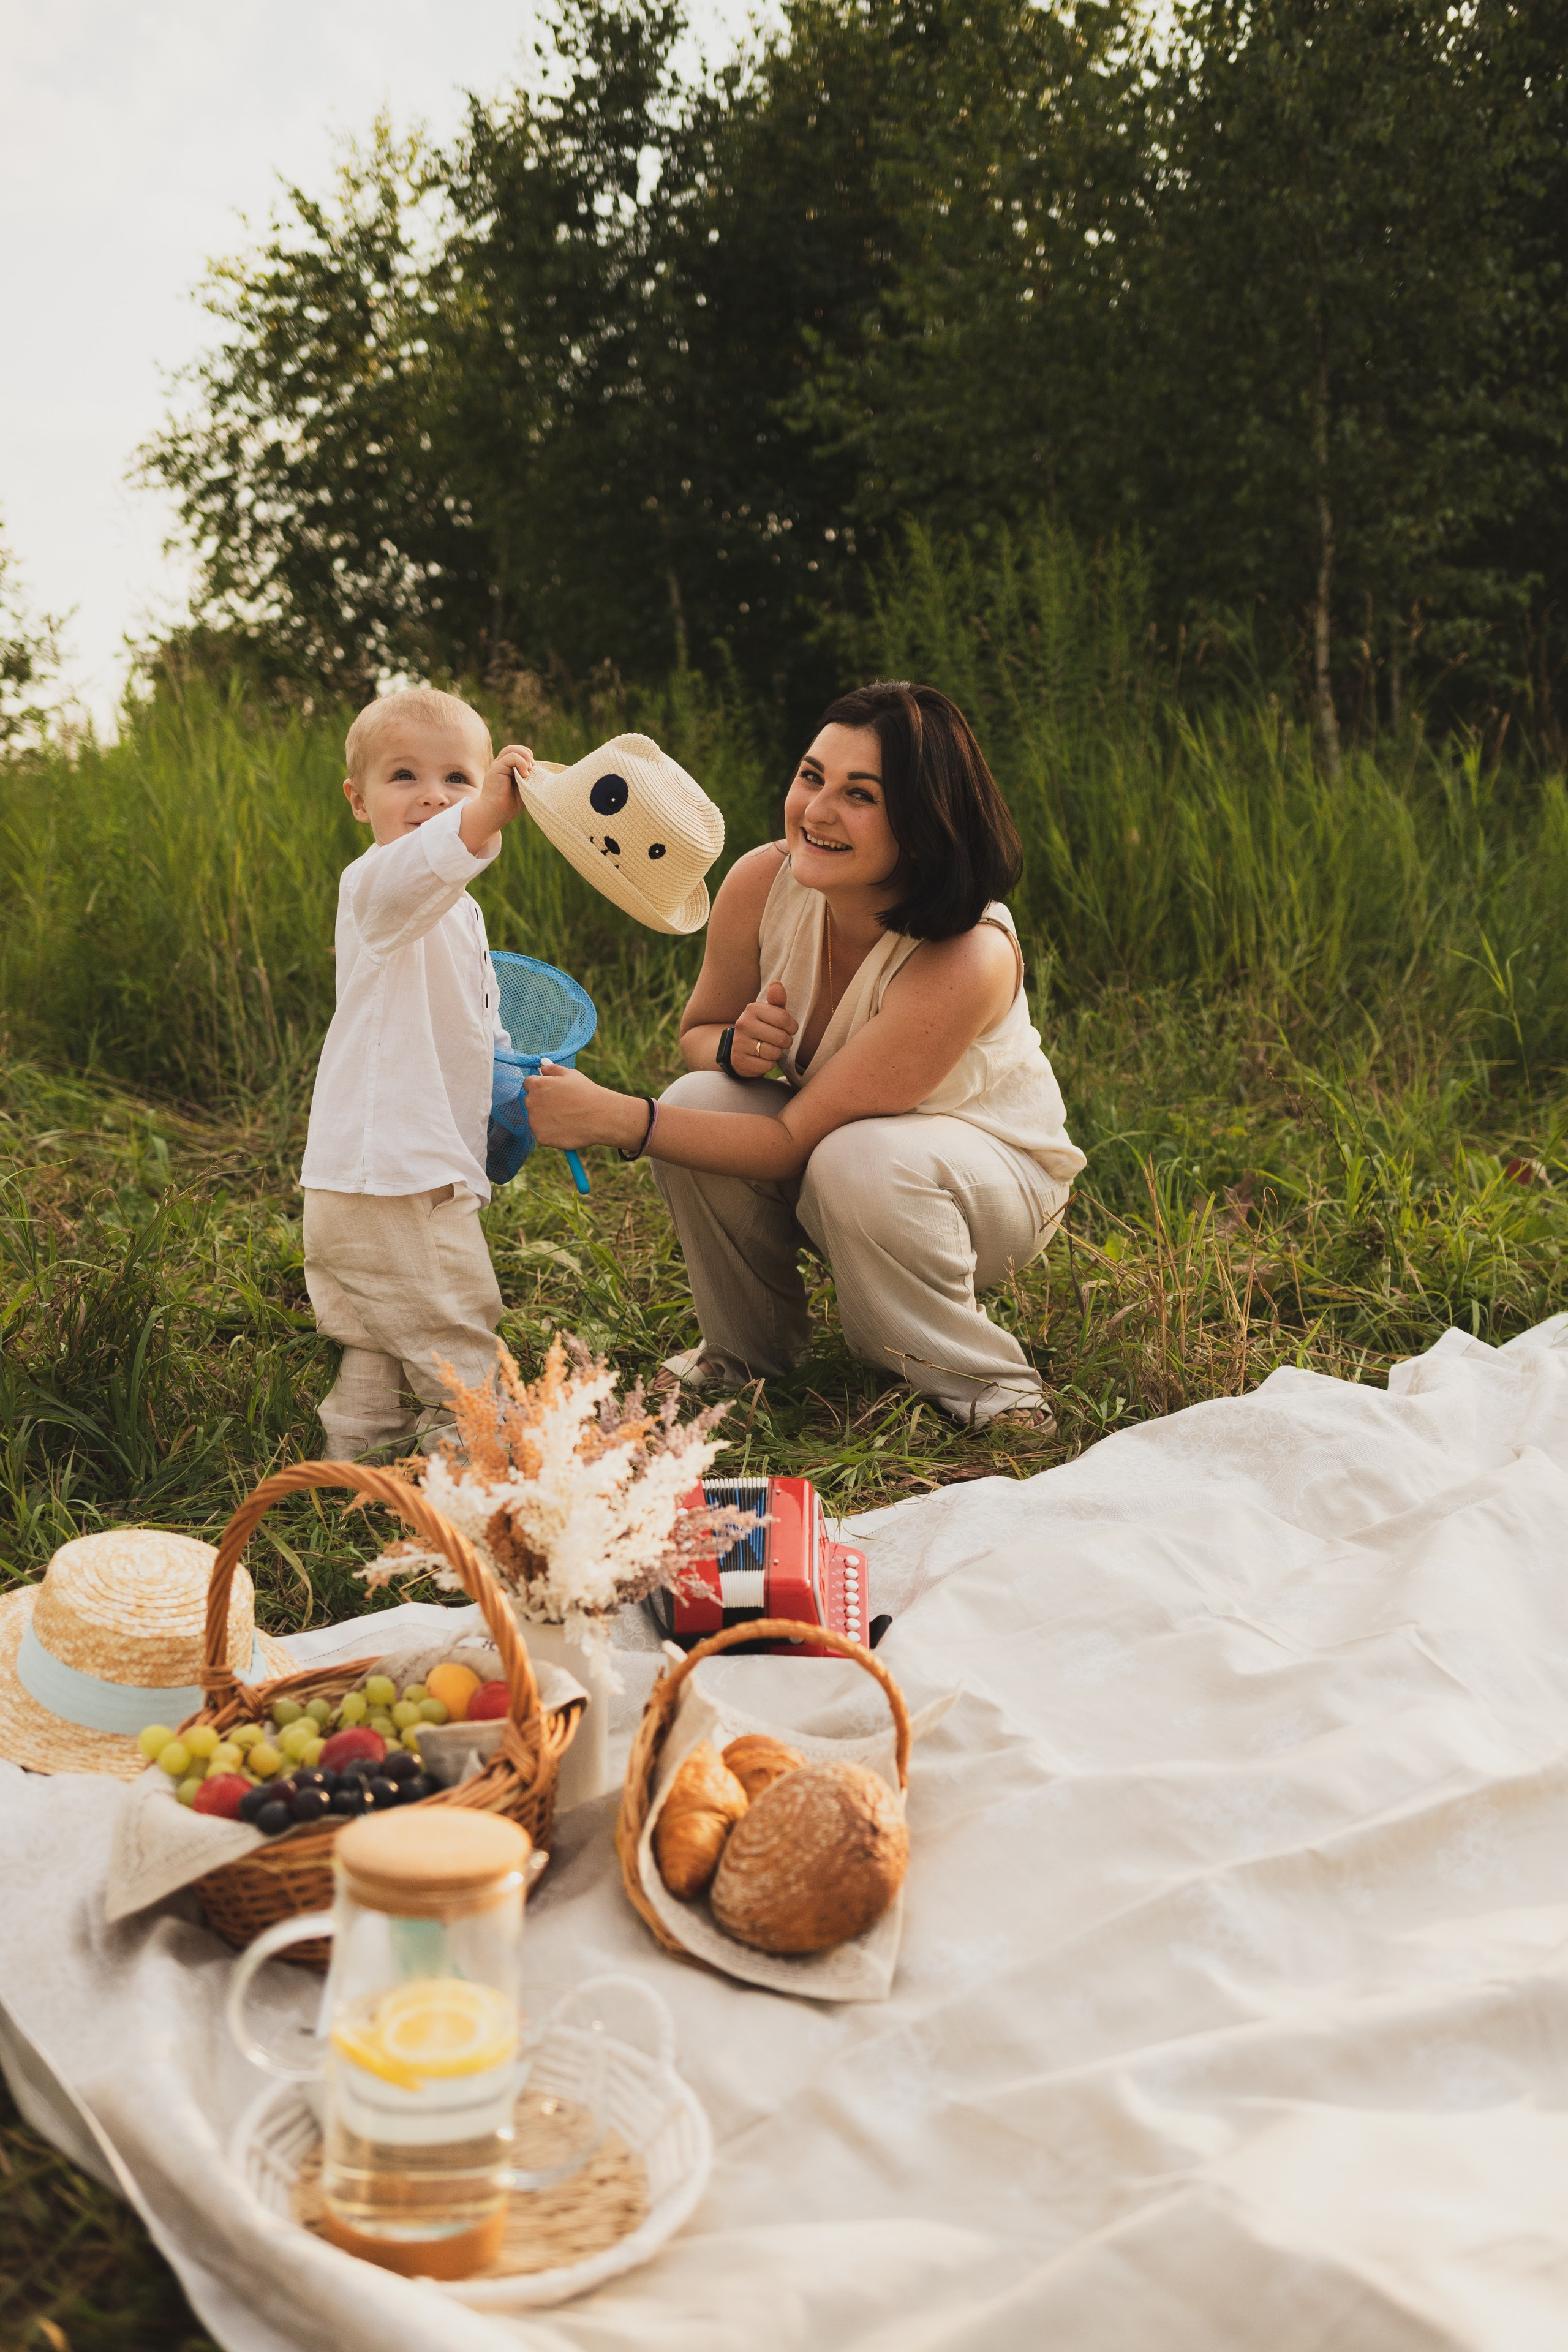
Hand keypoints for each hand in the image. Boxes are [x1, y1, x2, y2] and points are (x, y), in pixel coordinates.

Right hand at [460, 743, 534, 855]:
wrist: (495, 814)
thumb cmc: (509, 805)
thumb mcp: (524, 788)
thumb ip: (529, 777)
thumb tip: (537, 766)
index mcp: (507, 769)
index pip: (519, 753)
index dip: (529, 758)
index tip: (534, 770)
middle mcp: (501, 765)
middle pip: (515, 749)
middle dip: (528, 755)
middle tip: (533, 769)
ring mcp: (497, 766)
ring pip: (512, 750)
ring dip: (525, 758)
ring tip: (529, 771)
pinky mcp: (495, 769)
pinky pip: (510, 756)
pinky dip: (521, 762)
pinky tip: (524, 775)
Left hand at [523, 1062, 644, 1152]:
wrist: (601, 1117)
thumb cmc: (587, 1093)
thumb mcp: (571, 1075)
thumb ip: (553, 1069)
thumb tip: (542, 1064)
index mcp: (537, 1085)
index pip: (529, 1084)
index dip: (541, 1088)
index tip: (553, 1093)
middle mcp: (531, 1102)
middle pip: (531, 1102)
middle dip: (542, 1103)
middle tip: (563, 1106)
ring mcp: (535, 1121)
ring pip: (536, 1119)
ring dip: (546, 1119)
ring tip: (567, 1118)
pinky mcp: (541, 1137)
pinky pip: (542, 1134)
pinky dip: (552, 1133)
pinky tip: (567, 1129)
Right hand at [731, 981, 795, 1073]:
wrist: (738, 1047)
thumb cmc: (762, 1027)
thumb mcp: (770, 1012)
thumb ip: (777, 999)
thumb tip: (776, 984)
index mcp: (753, 1009)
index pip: (784, 1019)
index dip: (792, 1027)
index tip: (789, 1029)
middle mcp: (743, 1024)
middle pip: (781, 1038)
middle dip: (786, 1042)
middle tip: (780, 1041)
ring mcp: (739, 1043)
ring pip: (774, 1053)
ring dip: (777, 1054)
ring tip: (770, 1048)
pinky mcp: (739, 1061)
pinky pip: (766, 1066)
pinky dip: (768, 1064)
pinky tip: (762, 1058)